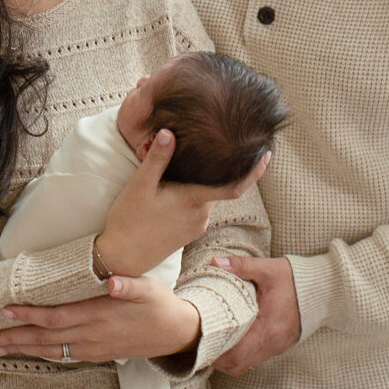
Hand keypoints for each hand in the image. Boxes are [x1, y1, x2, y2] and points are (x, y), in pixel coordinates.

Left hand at [0, 278, 200, 363]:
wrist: (176, 334)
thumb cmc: (160, 305)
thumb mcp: (150, 289)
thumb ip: (130, 286)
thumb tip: (112, 282)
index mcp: (100, 317)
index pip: (57, 317)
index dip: (30, 314)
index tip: (6, 310)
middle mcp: (92, 336)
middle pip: (46, 338)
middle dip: (14, 338)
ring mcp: (93, 349)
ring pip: (50, 350)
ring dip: (22, 349)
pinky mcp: (96, 354)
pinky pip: (63, 356)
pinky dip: (41, 354)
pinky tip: (28, 351)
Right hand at [94, 134, 270, 277]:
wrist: (121, 256)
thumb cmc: (128, 220)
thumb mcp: (140, 185)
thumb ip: (157, 159)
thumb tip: (169, 132)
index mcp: (193, 200)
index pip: (234, 187)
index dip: (254, 172)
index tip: (267, 154)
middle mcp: (201, 214)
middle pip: (220, 185)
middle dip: (223, 167)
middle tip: (221, 141)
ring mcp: (197, 225)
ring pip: (208, 195)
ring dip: (206, 179)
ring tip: (198, 157)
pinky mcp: (190, 231)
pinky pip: (200, 205)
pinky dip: (197, 191)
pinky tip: (184, 180)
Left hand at [210, 254, 301, 376]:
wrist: (325, 289)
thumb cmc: (295, 279)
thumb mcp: (268, 269)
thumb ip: (241, 266)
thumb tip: (215, 263)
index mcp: (267, 327)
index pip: (235, 354)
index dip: (216, 352)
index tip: (203, 339)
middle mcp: (272, 342)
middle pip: (237, 366)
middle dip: (218, 358)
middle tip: (206, 341)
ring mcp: (277, 346)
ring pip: (245, 365)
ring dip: (229, 358)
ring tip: (218, 339)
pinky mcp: (280, 345)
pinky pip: (256, 358)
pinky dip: (242, 353)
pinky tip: (236, 337)